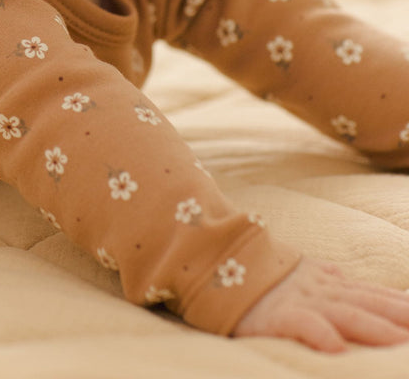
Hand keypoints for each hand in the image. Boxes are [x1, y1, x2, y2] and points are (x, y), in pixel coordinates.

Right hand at [233, 258, 408, 351]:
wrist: (216, 258)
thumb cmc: (260, 274)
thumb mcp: (298, 273)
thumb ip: (324, 277)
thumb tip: (344, 276)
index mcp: (328, 282)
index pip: (374, 294)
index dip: (403, 304)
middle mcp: (321, 289)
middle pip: (369, 303)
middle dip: (400, 317)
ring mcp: (299, 300)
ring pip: (345, 314)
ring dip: (375, 328)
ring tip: (401, 343)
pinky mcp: (275, 315)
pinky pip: (301, 324)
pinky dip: (320, 334)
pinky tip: (338, 348)